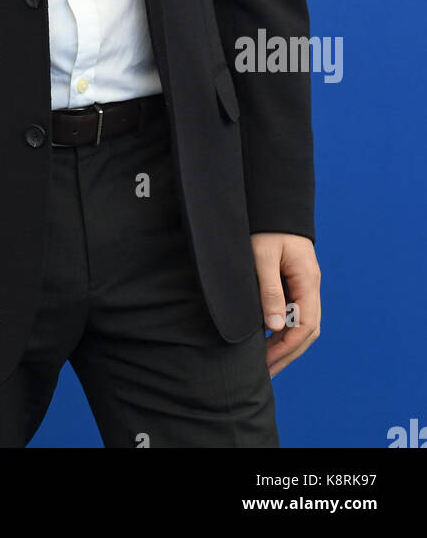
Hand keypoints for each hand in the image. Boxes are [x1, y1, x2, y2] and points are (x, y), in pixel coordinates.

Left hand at [251, 232, 320, 377]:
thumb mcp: (262, 257)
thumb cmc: (266, 227)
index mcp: (308, 281)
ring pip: (303, 324)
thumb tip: (276, 328)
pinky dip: (284, 330)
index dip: (287, 348)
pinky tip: (267, 339)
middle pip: (307, 330)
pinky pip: (295, 312)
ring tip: (266, 363)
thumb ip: (270, 291)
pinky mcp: (295, 281)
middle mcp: (311, 286)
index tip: (267, 363)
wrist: (272, 202)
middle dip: (288, 353)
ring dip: (286, 345)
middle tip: (266, 372)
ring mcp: (305, 284)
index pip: (305, 325)